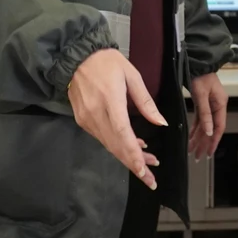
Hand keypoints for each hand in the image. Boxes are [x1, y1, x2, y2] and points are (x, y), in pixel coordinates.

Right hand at [67, 49, 164, 189]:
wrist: (76, 57)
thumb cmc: (108, 62)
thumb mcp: (132, 75)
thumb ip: (145, 101)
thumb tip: (161, 123)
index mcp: (110, 101)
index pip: (122, 133)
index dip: (133, 154)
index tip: (143, 170)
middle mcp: (95, 114)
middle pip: (116, 146)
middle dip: (134, 164)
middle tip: (150, 180)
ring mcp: (86, 119)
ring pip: (109, 145)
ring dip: (128, 156)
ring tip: (148, 163)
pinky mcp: (82, 120)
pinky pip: (102, 138)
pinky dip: (117, 146)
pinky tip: (133, 147)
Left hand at [189, 72, 227, 160]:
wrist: (197, 63)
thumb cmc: (200, 75)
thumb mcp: (202, 95)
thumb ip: (205, 114)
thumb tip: (209, 131)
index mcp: (220, 104)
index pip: (219, 127)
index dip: (214, 141)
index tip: (209, 152)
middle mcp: (217, 106)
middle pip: (211, 129)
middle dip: (204, 143)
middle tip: (198, 156)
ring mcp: (210, 105)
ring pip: (205, 126)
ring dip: (198, 138)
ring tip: (192, 150)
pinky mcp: (203, 103)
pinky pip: (200, 119)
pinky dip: (195, 129)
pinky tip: (191, 137)